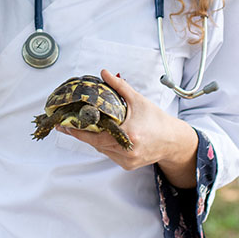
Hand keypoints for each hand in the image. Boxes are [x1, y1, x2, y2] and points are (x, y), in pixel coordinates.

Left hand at [55, 69, 197, 187]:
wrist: (173, 141)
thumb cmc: (157, 120)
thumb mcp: (138, 100)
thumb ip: (119, 86)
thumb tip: (104, 72)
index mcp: (129, 134)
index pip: (96, 135)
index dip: (79, 131)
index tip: (65, 125)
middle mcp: (127, 150)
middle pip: (96, 143)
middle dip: (81, 133)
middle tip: (66, 125)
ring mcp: (127, 160)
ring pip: (102, 150)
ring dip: (93, 139)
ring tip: (82, 126)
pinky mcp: (128, 165)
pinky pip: (109, 154)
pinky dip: (104, 145)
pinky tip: (102, 135)